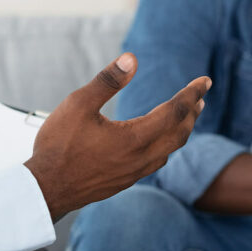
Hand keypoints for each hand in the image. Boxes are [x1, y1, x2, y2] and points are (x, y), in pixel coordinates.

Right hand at [24, 53, 210, 220]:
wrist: (46, 190)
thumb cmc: (58, 146)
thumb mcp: (78, 105)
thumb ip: (107, 81)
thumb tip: (132, 59)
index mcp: (135, 138)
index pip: (175, 111)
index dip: (192, 94)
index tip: (205, 80)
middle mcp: (141, 158)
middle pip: (179, 133)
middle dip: (192, 112)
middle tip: (200, 96)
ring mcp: (134, 172)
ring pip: (170, 150)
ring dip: (182, 130)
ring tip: (187, 116)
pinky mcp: (125, 181)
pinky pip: (156, 162)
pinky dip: (167, 146)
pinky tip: (159, 142)